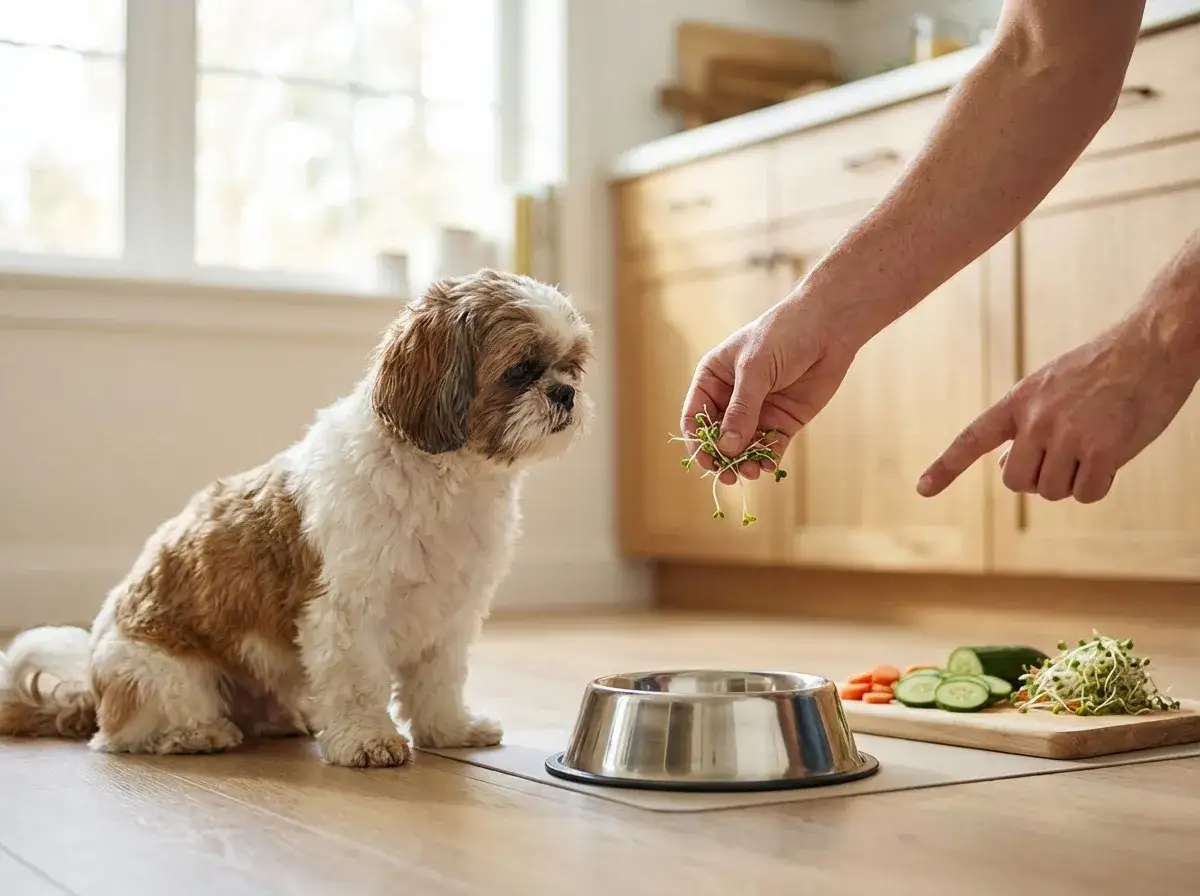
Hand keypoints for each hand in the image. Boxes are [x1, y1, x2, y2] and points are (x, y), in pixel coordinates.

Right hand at [680, 296, 858, 484]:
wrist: (829, 327)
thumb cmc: (783, 335)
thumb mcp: (755, 370)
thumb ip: (741, 410)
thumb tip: (726, 448)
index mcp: (713, 379)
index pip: (695, 416)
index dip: (697, 441)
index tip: (706, 461)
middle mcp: (732, 399)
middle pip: (718, 437)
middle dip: (721, 458)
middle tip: (728, 475)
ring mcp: (758, 412)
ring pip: (743, 447)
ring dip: (743, 462)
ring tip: (751, 471)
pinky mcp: (783, 421)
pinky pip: (769, 447)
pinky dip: (767, 459)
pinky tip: (768, 466)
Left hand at [918, 313, 1197, 502]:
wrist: (1152, 345)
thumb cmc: (1102, 368)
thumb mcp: (1049, 387)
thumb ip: (1023, 423)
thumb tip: (1005, 468)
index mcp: (1018, 400)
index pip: (972, 438)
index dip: (946, 467)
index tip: (922, 489)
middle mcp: (1036, 419)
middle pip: (1015, 482)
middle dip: (1038, 480)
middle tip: (1066, 458)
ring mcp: (1067, 434)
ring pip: (1052, 491)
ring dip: (1072, 481)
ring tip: (1094, 445)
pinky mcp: (1102, 450)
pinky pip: (1087, 494)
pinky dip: (1100, 485)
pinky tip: (1112, 458)